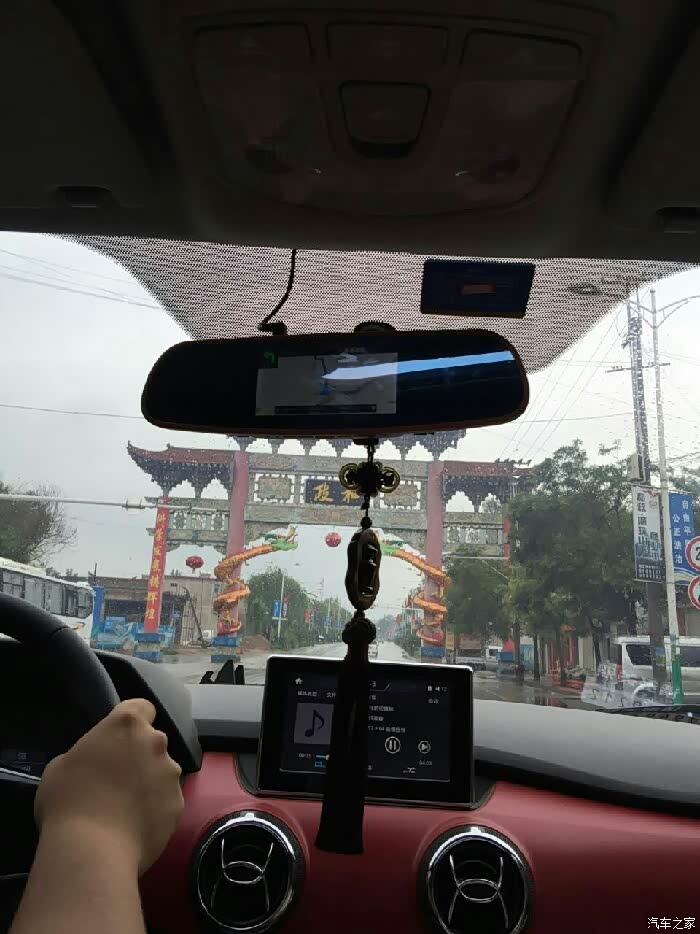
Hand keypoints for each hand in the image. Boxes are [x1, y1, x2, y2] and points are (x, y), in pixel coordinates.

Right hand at [34, 698, 183, 874]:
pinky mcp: (178, 804)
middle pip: (152, 741)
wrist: (91, 850)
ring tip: (125, 808)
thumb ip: (87, 754)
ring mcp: (171, 774)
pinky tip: (134, 826)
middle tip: (116, 778)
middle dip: (139, 754)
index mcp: (126, 725)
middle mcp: (155, 743)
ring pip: (163, 772)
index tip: (119, 737)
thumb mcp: (61, 767)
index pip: (141, 707)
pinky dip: (155, 809)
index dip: (132, 720)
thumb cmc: (68, 801)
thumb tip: (94, 763)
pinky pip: (167, 801)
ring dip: (149, 782)